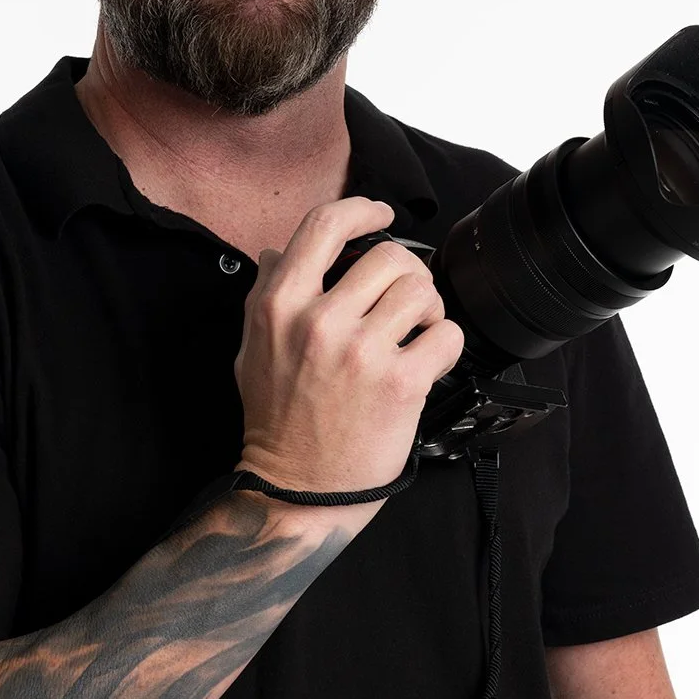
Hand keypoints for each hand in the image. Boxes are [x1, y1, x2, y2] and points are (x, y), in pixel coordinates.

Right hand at [234, 196, 464, 499]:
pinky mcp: (400, 384)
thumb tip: (277, 252)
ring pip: (422, 290)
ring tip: (415, 331)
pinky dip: (445, 344)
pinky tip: (426, 360)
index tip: (381, 215)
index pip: (325, 226)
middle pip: (388, 255)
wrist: (297, 488)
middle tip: (402, 299)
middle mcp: (320, 323)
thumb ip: (265, 295)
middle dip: (405, 272)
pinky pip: (446, 335)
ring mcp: (362, 353)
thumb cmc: (276, 422)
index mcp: (280, 305)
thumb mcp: (251, 349)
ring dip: (427, 308)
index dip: (362, 210)